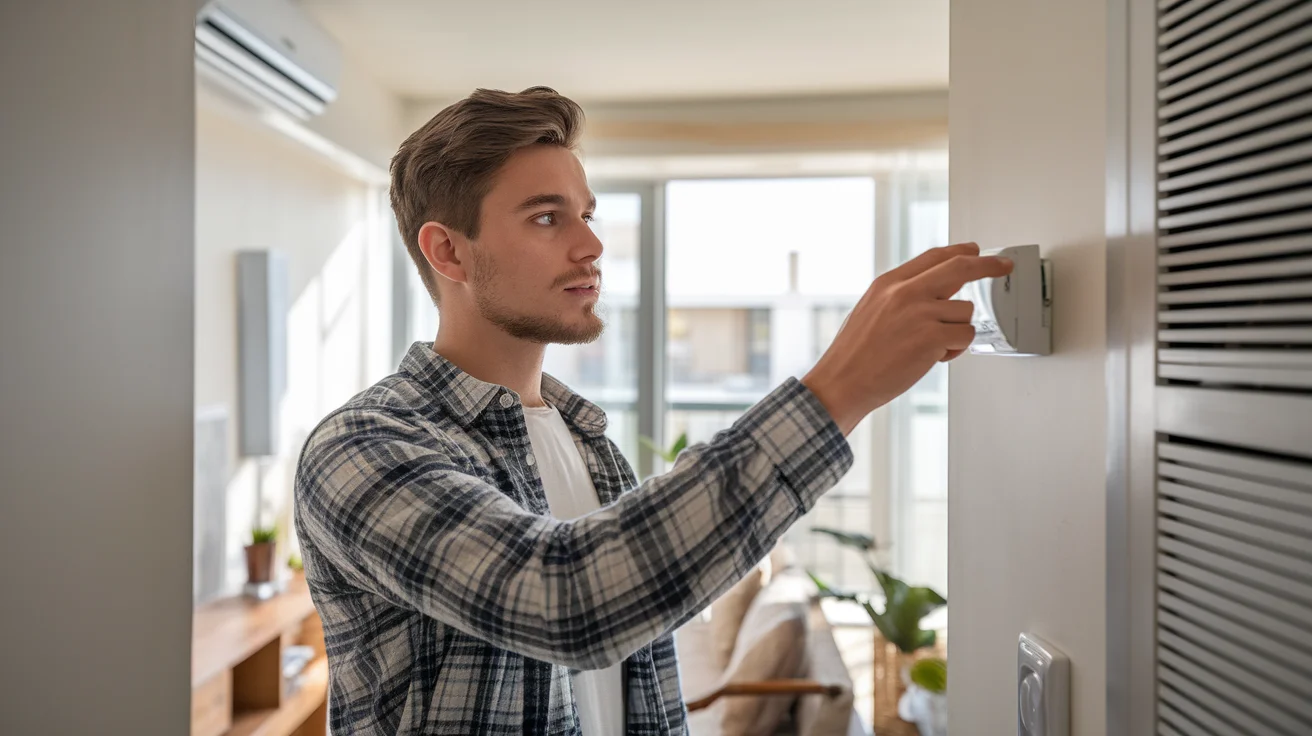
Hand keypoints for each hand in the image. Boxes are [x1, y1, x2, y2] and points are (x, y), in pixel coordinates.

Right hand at [801, 242, 1012, 434]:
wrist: (843, 381)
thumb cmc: (855, 354)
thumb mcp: (872, 309)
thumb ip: (903, 295)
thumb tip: (939, 288)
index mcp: (889, 283)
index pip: (934, 257)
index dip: (961, 251)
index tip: (978, 251)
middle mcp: (906, 293)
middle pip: (959, 268)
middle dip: (988, 264)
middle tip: (1004, 265)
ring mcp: (920, 314)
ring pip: (965, 312)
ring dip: (957, 331)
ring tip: (931, 346)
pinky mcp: (932, 338)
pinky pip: (965, 337)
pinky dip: (954, 350)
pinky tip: (931, 358)